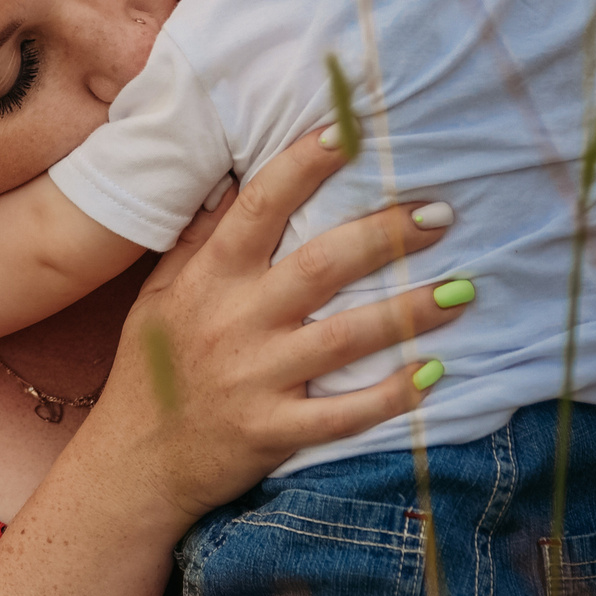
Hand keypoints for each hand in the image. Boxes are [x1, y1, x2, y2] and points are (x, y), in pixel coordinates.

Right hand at [78, 126, 468, 523]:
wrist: (132, 463)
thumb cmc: (151, 371)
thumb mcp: (159, 297)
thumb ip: (199, 241)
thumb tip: (233, 178)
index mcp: (207, 280)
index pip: (258, 209)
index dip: (302, 167)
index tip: (350, 132)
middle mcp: (233, 323)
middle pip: (321, 266)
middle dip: (385, 236)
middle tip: (439, 214)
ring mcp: (255, 379)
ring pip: (346, 337)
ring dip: (409, 312)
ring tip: (462, 289)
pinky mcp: (273, 431)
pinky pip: (345, 414)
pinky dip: (393, 396)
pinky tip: (435, 374)